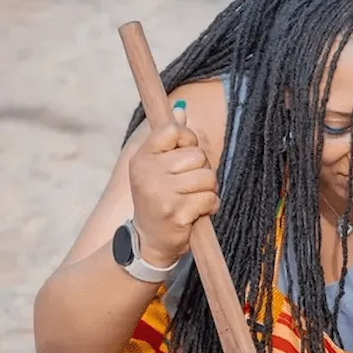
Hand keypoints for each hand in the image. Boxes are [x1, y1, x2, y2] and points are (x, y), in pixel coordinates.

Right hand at [129, 101, 218, 266]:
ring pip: (207, 177)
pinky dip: (210, 206)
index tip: (184, 158)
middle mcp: (148, 174)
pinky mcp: (177, 214)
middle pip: (197, 155)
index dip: (188, 141)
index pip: (173, 131)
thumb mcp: (154, 168)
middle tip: (191, 185)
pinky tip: (198, 212)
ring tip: (195, 199)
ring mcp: (162, 195)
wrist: (148, 242)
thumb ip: (168, 140)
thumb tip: (182, 111)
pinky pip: (209, 199)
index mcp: (142, 158)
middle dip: (202, 169)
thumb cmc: (157, 201)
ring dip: (208, 189)